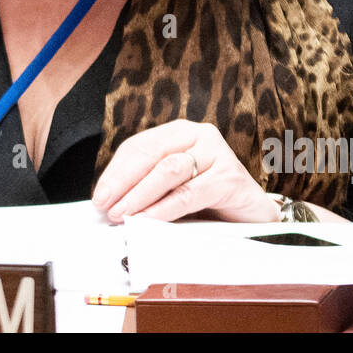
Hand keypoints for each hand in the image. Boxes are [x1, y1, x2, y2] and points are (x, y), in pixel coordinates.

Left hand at [91, 119, 279, 223]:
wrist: (252, 217)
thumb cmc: (208, 201)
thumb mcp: (172, 188)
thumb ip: (146, 186)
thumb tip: (107, 202)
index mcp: (180, 132)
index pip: (140, 146)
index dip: (116, 172)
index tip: (100, 196)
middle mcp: (200, 135)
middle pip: (152, 155)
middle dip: (124, 182)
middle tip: (106, 206)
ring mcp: (217, 153)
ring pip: (168, 171)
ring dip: (140, 195)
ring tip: (122, 215)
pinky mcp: (230, 177)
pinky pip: (189, 193)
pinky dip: (164, 208)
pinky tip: (148, 220)